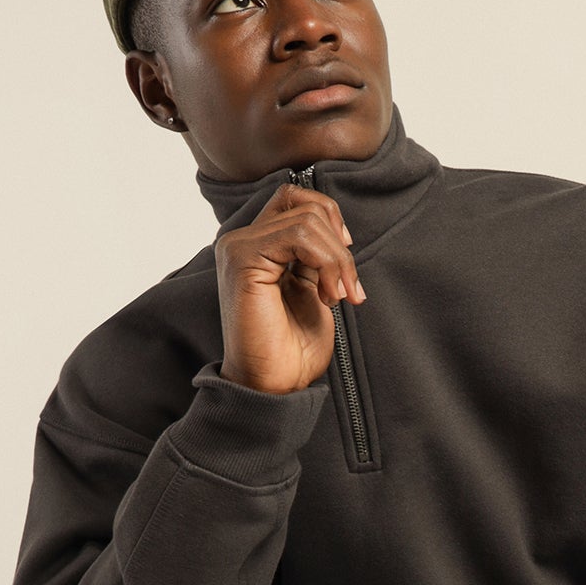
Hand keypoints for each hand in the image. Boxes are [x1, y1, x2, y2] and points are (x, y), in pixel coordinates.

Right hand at [214, 183, 364, 394]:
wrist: (274, 386)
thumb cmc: (292, 349)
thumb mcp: (312, 289)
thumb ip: (315, 255)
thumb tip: (335, 226)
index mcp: (256, 246)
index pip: (294, 198)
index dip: (329, 218)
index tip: (344, 261)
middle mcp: (241, 241)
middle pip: (306, 206)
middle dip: (340, 247)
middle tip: (347, 291)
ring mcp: (238, 247)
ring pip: (308, 219)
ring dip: (337, 260)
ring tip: (335, 298)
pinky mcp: (243, 259)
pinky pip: (299, 235)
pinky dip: (327, 263)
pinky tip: (326, 296)